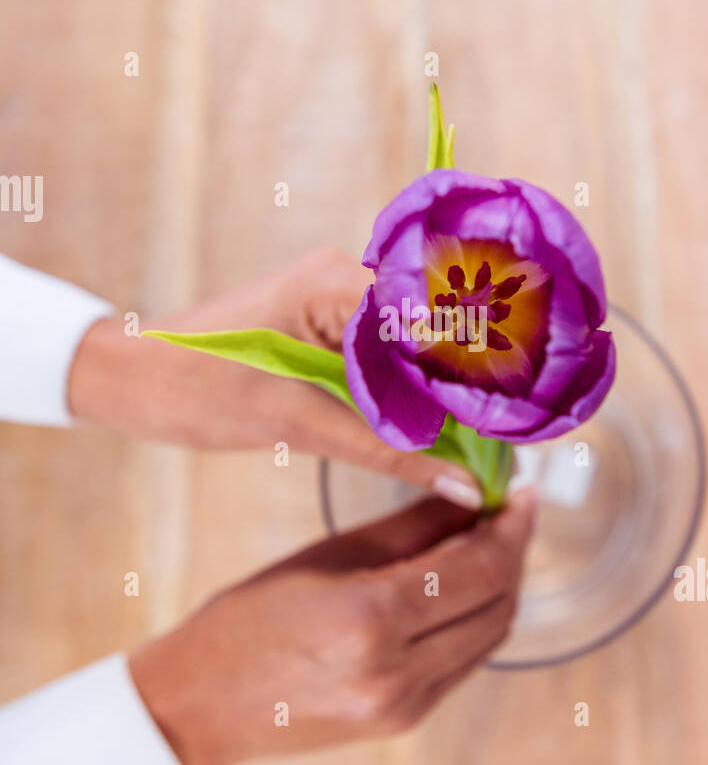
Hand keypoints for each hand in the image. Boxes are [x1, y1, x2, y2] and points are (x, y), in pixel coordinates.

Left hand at [67, 247, 481, 507]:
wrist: (133, 379)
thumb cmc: (196, 387)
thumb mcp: (296, 424)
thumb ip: (386, 452)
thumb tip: (466, 486)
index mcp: (338, 282)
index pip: (439, 320)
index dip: (482, 370)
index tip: (517, 422)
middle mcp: (348, 277)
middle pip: (439, 330)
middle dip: (476, 383)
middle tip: (514, 440)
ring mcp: (341, 299)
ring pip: (420, 348)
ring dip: (449, 392)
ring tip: (489, 442)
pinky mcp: (333, 325)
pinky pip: (393, 358)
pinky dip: (417, 394)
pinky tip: (442, 431)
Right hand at [129, 489, 536, 764]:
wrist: (201, 706)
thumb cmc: (250, 617)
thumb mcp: (328, 556)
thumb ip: (411, 527)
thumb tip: (475, 494)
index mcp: (371, 620)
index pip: (480, 567)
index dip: (512, 526)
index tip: (523, 493)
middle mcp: (397, 672)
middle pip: (497, 604)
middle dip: (513, 552)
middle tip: (510, 511)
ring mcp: (405, 706)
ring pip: (489, 637)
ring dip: (500, 588)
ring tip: (490, 543)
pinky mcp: (404, 722)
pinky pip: (463, 663)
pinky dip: (474, 621)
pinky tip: (463, 588)